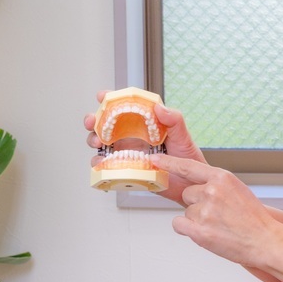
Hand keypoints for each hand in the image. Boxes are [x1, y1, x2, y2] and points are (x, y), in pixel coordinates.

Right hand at [83, 90, 207, 204]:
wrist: (189, 184)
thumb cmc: (187, 158)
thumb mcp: (183, 135)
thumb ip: (174, 119)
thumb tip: (159, 108)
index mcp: (142, 123)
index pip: (123, 107)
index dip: (109, 100)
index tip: (102, 97)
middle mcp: (131, 136)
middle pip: (105, 124)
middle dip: (94, 120)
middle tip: (93, 122)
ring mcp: (126, 153)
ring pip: (101, 143)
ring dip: (93, 139)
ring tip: (99, 143)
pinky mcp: (124, 170)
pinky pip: (106, 166)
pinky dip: (99, 163)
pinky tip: (101, 162)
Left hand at [157, 153, 281, 268]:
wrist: (265, 241)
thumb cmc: (253, 218)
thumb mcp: (236, 189)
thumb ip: (214, 184)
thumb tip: (194, 185)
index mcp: (221, 177)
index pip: (187, 166)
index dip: (169, 163)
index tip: (155, 159)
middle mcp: (211, 192)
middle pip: (187, 194)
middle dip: (197, 203)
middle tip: (218, 214)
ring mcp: (205, 212)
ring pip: (186, 211)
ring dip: (197, 219)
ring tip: (218, 225)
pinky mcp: (200, 231)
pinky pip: (179, 224)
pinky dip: (188, 230)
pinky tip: (206, 232)